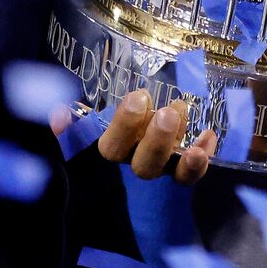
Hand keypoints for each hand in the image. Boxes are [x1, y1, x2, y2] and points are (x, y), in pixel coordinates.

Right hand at [87, 87, 214, 184]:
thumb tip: (58, 113)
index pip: (112, 148)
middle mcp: (136, 163)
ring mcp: (162, 168)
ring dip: (181, 147)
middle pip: (144, 165)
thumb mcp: (91, 119)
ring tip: (188, 119)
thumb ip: (75, 121)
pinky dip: (203, 153)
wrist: (140, 136)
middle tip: (167, 113)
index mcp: (113, 151)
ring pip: (170, 169)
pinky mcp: (184, 170)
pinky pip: (193, 171)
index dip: (124, 126)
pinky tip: (209, 135)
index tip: (139, 96)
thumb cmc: (116, 125)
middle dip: (157, 140)